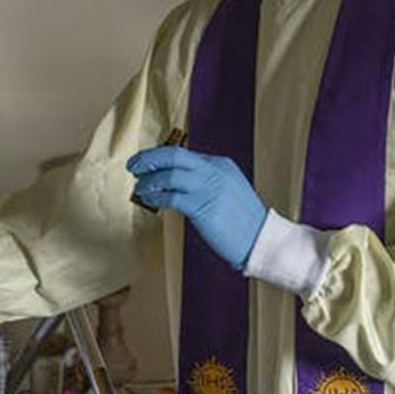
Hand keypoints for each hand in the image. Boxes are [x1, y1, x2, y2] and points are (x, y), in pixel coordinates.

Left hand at [127, 147, 266, 269]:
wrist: (261, 240)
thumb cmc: (243, 221)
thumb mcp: (227, 190)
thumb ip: (205, 182)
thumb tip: (175, 183)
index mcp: (220, 165)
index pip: (183, 153)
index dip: (160, 157)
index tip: (146, 163)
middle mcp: (215, 171)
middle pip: (174, 156)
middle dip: (149, 159)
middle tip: (133, 166)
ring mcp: (210, 188)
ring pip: (170, 175)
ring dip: (149, 180)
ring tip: (139, 187)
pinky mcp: (204, 208)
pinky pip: (171, 197)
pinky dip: (156, 197)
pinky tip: (149, 201)